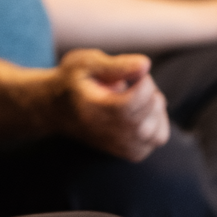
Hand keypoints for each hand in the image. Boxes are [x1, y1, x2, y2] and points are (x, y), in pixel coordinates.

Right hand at [54, 48, 168, 161]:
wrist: (58, 109)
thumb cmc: (73, 81)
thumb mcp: (85, 62)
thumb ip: (116, 64)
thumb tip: (145, 65)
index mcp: (95, 110)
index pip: (135, 101)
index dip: (144, 81)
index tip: (132, 72)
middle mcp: (109, 134)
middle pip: (149, 113)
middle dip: (150, 90)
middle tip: (132, 81)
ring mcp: (121, 147)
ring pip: (158, 129)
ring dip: (156, 108)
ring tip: (138, 96)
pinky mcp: (130, 153)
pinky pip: (158, 138)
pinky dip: (157, 121)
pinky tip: (141, 110)